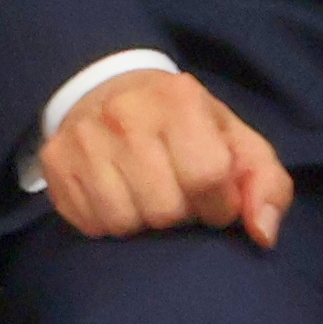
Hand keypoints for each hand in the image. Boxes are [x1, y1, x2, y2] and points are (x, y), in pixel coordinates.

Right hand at [36, 68, 288, 246]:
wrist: (111, 90)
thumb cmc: (187, 127)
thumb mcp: (238, 144)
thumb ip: (266, 186)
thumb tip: (261, 233)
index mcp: (180, 100)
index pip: (208, 178)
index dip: (219, 204)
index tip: (215, 200)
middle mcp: (126, 113)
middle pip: (164, 209)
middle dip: (180, 213)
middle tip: (177, 194)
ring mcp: (85, 137)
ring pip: (124, 222)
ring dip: (143, 222)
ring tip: (147, 195)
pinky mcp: (56, 162)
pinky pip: (91, 225)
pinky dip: (109, 222)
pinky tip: (118, 196)